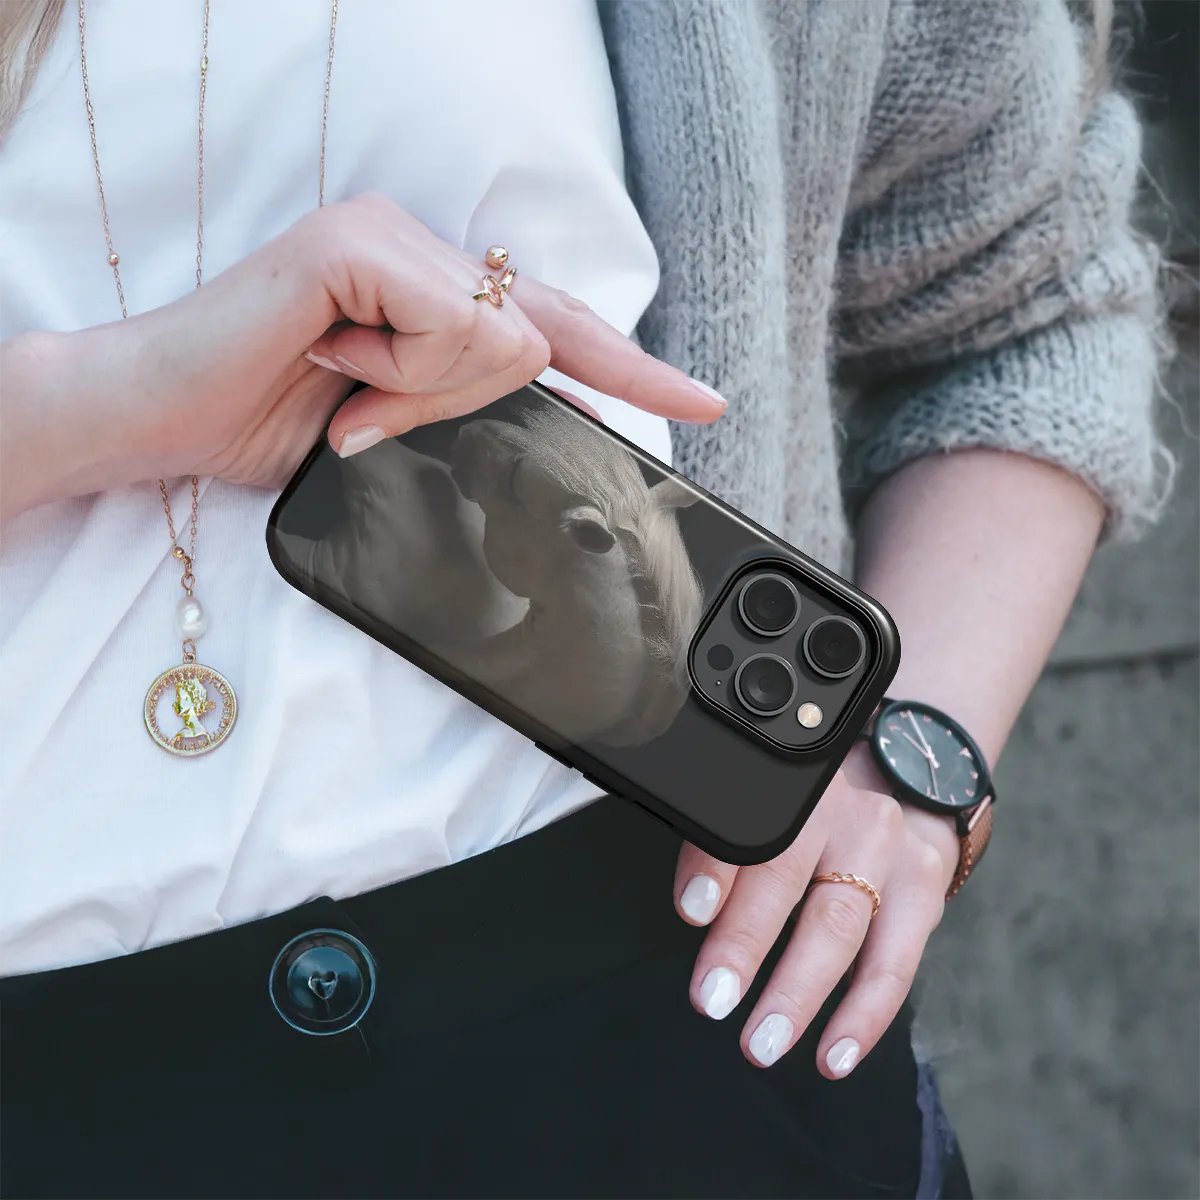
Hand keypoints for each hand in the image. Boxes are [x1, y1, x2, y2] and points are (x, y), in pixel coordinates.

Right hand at [37, 192, 723, 498]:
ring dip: (422, 394)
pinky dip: (400, 372)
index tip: (702, 403)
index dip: (631, 366)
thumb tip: (552, 411)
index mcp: (435, 289)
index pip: (555, 326)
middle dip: (466, 403)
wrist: (158, 420)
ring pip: (501, 338)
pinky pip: (450, 327)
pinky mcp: (355, 243)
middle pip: (536, 338)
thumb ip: (470, 409)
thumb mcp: (396, 429)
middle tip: (363, 407)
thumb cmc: (270, 425)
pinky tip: (334, 361)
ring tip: (339, 387)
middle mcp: (422, 246)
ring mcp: (390, 234)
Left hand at [673, 744, 959, 1074]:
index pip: (747, 822)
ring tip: (762, 1041)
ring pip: (839, 924)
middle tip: (711, 998)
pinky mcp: (923, 886)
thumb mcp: (769, 803)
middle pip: (787, 873)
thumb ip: (726, 843)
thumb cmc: (811, 804)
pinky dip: (862, 1016)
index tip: (692, 910)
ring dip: (798, 991)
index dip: (717, 866)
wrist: (907, 777)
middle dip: (745, 941)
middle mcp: (841, 803)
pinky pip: (894, 963)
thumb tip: (694, 907)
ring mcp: (888, 845)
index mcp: (791, 779)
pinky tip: (832, 1055)